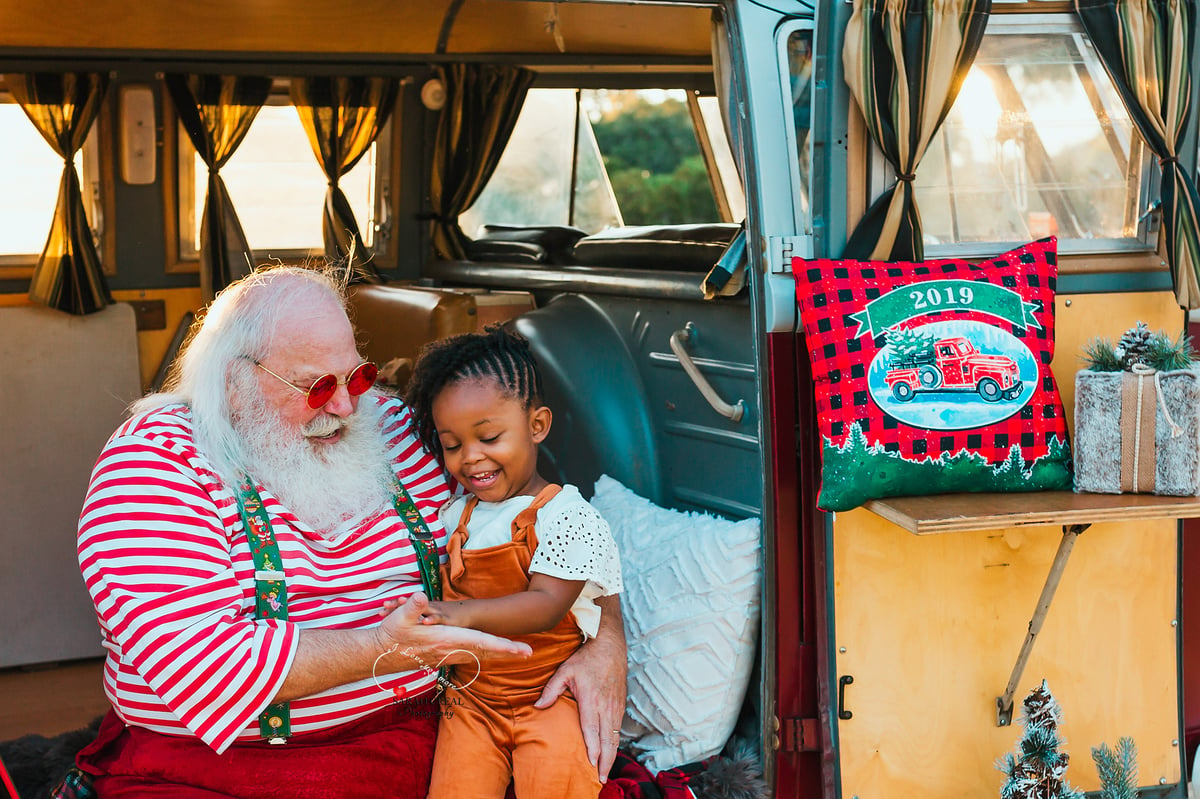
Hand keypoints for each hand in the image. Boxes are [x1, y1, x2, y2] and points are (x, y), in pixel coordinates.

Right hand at [376, 592, 529, 669]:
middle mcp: (451, 652)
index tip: (523, 650)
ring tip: (515, 653)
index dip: (504, 646)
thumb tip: (420, 596)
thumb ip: (412, 607)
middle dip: (507, 652)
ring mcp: (447, 657)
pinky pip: (469, 658)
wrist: (379, 654)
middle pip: (486, 652)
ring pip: (479, 656)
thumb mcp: (399, 617)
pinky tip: (488, 654)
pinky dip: (482, 655)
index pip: (482, 643)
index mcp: (447, 641)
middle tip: (528, 652)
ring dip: (497, 654)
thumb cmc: (390, 634)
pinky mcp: (442, 658)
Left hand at [535, 623, 626, 782]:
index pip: (592, 730)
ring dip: (611, 757)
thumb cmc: (585, 658)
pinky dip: (615, 745)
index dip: (593, 750)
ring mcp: (615, 706)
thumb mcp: (565, 670)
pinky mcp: (620, 705)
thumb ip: (551, 689)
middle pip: (607, 740)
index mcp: (591, 699)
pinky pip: (618, 730)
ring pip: (615, 737)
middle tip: (600, 780)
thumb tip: (537, 707)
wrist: (610, 645)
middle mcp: (606, 706)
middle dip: (605, 762)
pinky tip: (610, 754)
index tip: (591, 765)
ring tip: (605, 774)